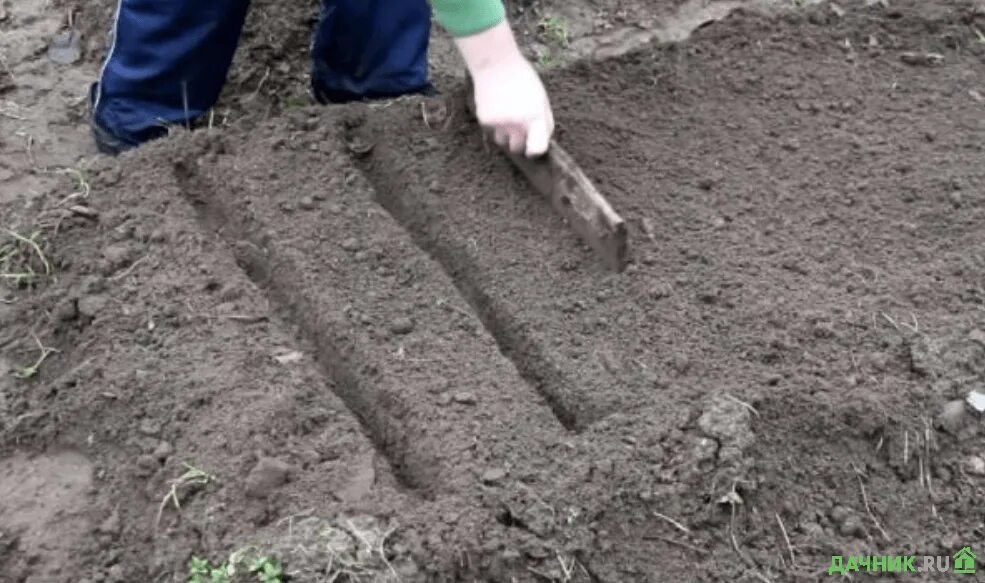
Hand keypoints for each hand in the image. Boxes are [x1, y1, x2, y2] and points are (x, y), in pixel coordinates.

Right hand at [454, 21, 554, 156]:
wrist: (495, 63)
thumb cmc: (522, 78)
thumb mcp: (541, 98)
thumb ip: (544, 120)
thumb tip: (543, 140)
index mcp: (535, 117)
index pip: (537, 148)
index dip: (535, 151)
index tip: (532, 149)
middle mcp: (516, 124)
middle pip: (517, 148)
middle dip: (518, 141)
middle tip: (518, 126)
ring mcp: (499, 124)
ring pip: (502, 141)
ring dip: (504, 133)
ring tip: (505, 113)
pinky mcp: (485, 121)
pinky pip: (490, 130)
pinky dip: (493, 122)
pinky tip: (495, 105)